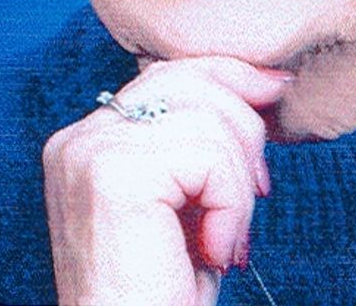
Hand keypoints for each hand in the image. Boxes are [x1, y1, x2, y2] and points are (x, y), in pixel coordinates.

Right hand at [42, 56, 292, 305]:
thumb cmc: (162, 291)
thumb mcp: (186, 199)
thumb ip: (200, 138)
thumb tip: (265, 81)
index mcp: (89, 139)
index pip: (168, 72)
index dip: (230, 74)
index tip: (276, 89)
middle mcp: (79, 138)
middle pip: (189, 79)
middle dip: (244, 127)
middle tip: (259, 190)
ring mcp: (90, 152)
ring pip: (207, 119)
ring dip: (239, 184)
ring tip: (227, 237)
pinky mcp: (113, 175)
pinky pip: (208, 155)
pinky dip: (230, 204)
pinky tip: (216, 249)